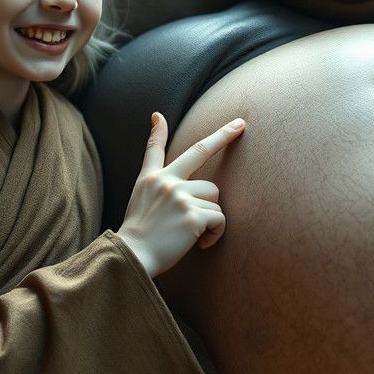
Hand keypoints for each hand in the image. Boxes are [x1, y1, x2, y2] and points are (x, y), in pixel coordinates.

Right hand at [117, 112, 245, 277]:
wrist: (132, 257)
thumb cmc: (138, 238)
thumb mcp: (138, 204)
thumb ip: (154, 187)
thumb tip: (162, 176)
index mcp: (150, 180)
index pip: (153, 149)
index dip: (158, 132)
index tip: (158, 116)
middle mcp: (166, 182)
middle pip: (200, 151)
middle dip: (223, 135)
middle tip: (240, 124)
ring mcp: (180, 196)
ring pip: (215, 196)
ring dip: (212, 216)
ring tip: (196, 233)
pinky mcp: (193, 215)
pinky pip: (219, 218)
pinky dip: (216, 233)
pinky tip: (201, 243)